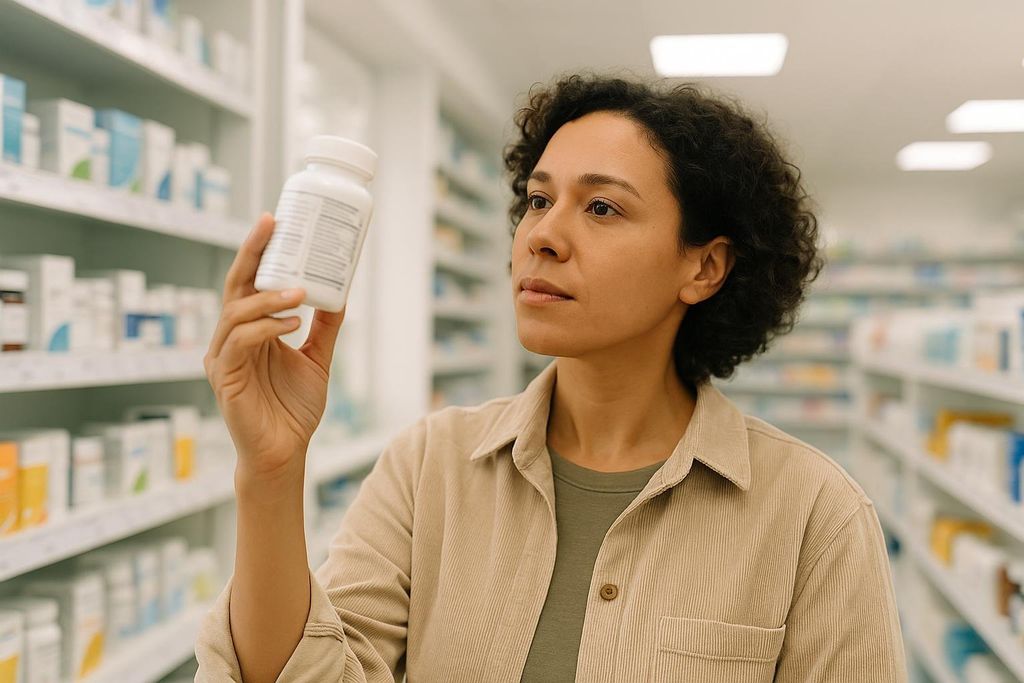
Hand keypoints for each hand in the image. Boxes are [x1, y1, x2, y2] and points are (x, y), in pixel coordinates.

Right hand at [204, 213, 345, 482]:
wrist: (285, 453)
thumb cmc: (294, 409)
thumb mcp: (317, 359)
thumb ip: (324, 327)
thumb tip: (340, 293)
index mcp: (251, 329)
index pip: (251, 281)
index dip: (259, 250)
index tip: (274, 219)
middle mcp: (232, 337)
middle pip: (236, 284)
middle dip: (252, 252)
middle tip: (272, 224)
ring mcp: (223, 356)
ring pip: (237, 311)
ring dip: (269, 297)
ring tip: (301, 291)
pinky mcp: (222, 378)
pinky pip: (239, 342)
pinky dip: (265, 328)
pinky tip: (290, 325)